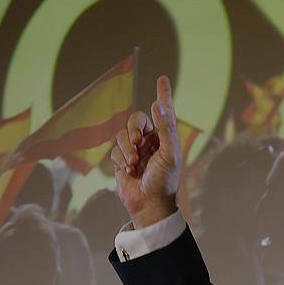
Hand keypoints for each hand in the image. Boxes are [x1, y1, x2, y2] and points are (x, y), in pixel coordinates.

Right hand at [110, 76, 180, 227]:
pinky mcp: (121, 161)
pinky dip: (119, 159)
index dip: (163, 94)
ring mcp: (135, 150)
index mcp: (165, 137)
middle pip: (136, 120)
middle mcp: (150, 140)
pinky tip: (128, 171)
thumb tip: (156, 104)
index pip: (164, 111)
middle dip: (134, 129)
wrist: (148, 205)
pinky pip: (114, 150)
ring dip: (126, 148)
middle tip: (137, 142)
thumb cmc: (164, 181)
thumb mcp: (169, 154)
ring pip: (122, 134)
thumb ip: (165, 128)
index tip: (162, 78)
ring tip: (134, 164)